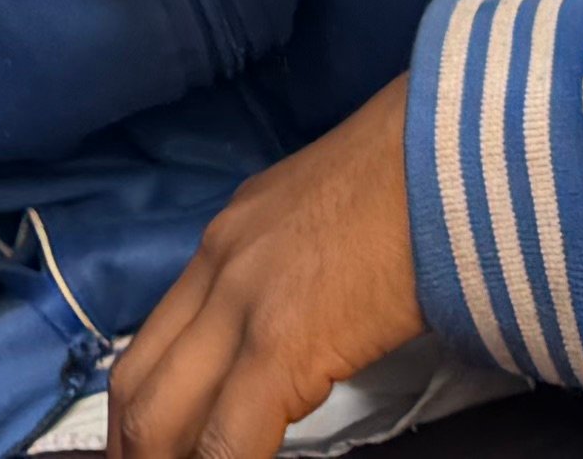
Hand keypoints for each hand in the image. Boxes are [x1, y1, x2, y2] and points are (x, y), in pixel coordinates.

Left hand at [106, 83, 422, 458]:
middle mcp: (216, 268)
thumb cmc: (410, 182)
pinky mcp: (282, 344)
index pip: (152, 341)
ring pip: (162, 414)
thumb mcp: (317, 218)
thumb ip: (283, 275)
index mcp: (225, 241)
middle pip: (137, 382)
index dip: (136, 408)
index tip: (141, 447)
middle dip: (130, 444)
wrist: (452, 154)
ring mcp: (241, 306)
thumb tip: (288, 338)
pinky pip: (228, 437)